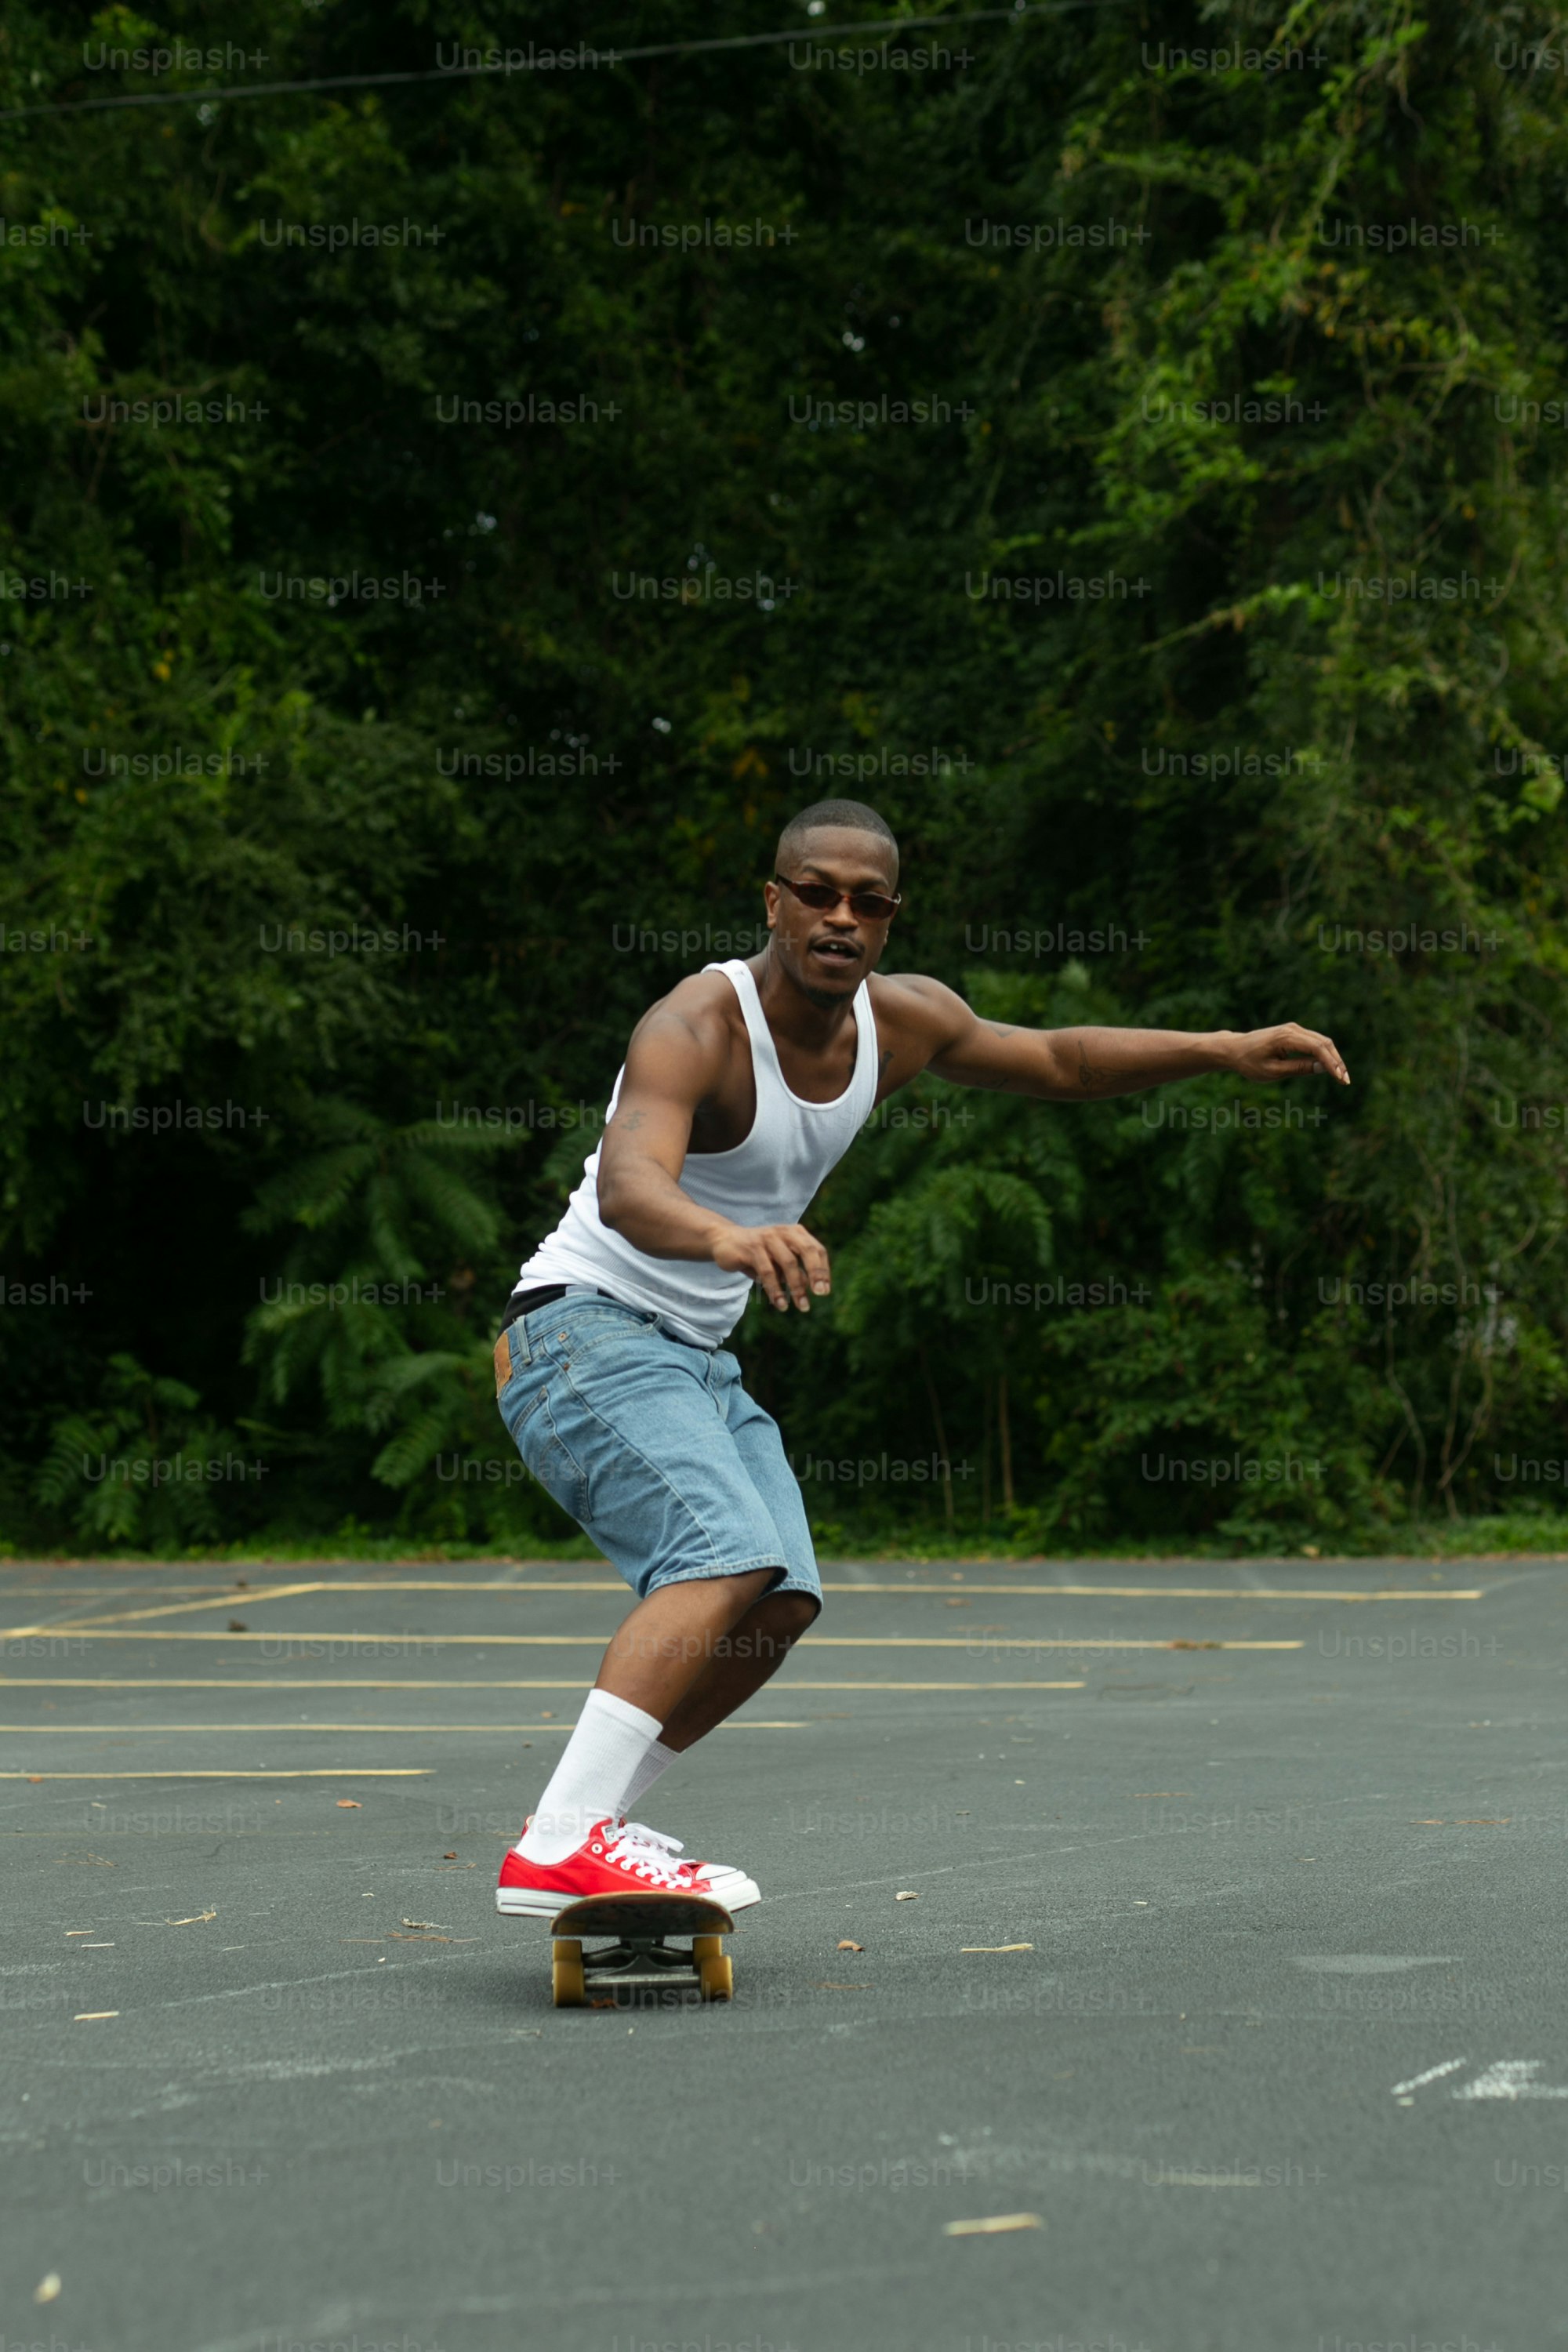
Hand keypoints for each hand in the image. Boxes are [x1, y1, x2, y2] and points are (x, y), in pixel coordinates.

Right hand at [711, 1221, 831, 1310]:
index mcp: (795, 1233)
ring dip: (797, 1287)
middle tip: (820, 1294)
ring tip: (802, 1306)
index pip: (816, 1250)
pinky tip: (781, 1304)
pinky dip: (776, 1290)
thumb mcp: (778, 1262)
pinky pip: (767, 1271)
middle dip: (816, 1273)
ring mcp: (767, 1238)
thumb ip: (794, 1271)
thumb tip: (811, 1286)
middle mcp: (783, 1232)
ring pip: (788, 1263)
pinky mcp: (751, 1248)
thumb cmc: (758, 1254)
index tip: (825, 1291)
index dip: (823, 1270)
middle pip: (807, 1251)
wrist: (724, 1240)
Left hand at [1224, 1023, 1349, 1085]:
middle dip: (1337, 1062)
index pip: (1317, 1048)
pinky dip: (1324, 1053)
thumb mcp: (1273, 1071)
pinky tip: (1331, 1067)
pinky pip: (1315, 1041)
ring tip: (1341, 1076)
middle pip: (1324, 1043)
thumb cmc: (1249, 1063)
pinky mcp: (1294, 1032)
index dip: (1332, 1064)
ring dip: (1333, 1058)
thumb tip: (1322, 1067)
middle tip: (1345, 1081)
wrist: (1234, 1049)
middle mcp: (1293, 1029)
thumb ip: (1298, 1068)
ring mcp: (1294, 1029)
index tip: (1341, 1079)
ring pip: (1322, 1041)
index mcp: (1286, 1038)